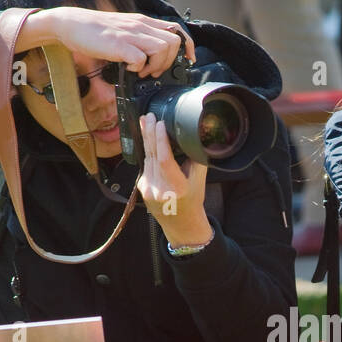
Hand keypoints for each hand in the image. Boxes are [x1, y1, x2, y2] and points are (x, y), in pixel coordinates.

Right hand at [19, 7, 196, 78]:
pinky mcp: (118, 45)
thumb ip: (140, 38)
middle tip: (154, 70)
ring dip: (156, 66)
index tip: (187, 60)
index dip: (188, 46)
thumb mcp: (125, 29)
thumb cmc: (96, 31)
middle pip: (174, 42)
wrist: (71, 24)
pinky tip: (128, 69)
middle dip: (169, 61)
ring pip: (162, 49)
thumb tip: (153, 55)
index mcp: (144, 22)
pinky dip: (138, 68)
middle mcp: (140, 25)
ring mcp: (130, 34)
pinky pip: (140, 59)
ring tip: (141, 72)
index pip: (177, 30)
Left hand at [136, 113, 212, 245]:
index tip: (160, 125)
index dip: (161, 140)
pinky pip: (145, 166)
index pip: (165, 160)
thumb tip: (192, 138)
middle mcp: (160, 189)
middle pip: (152, 155)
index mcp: (177, 188)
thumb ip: (196, 161)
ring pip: (146, 158)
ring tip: (146, 122)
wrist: (180, 224)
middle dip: (150, 133)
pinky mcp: (142, 188)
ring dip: (147, 140)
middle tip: (149, 116)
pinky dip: (148, 152)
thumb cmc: (192, 202)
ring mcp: (149, 189)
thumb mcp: (199, 181)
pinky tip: (148, 140)